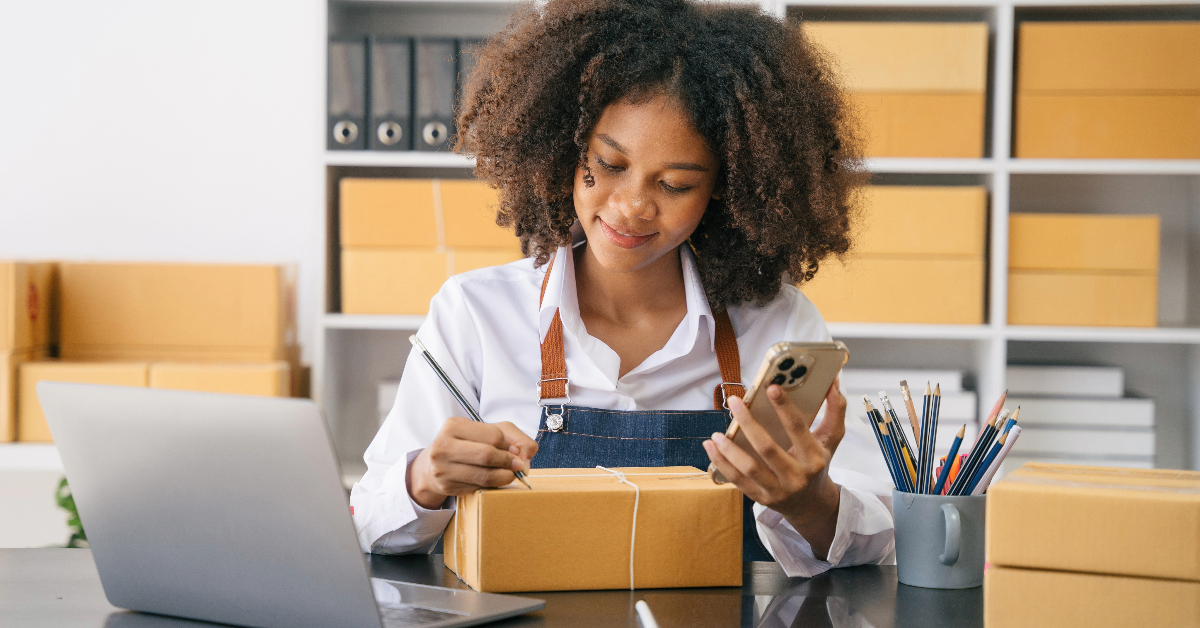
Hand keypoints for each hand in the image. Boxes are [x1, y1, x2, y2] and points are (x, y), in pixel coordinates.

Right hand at [408, 416, 537, 509]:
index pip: (493, 435)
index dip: (508, 445)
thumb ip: (513, 436)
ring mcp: (442, 468)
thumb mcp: (487, 431)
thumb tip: (524, 457)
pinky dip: (491, 485)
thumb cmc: (466, 444)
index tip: (513, 450)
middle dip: (508, 462)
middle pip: (487, 455)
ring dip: (504, 476)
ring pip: (484, 475)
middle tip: (517, 465)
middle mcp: (444, 445)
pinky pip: (478, 488)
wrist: (434, 464)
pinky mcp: (447, 486)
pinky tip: (493, 480)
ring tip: (510, 474)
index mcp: (454, 425)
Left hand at [703, 378, 847, 558]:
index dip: (784, 407)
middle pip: (768, 448)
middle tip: (734, 403)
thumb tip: (833, 382)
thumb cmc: (818, 465)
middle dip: (748, 423)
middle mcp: (797, 475)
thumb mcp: (831, 440)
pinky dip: (721, 464)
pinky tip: (711, 447)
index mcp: (814, 457)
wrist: (812, 504)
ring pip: (750, 468)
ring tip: (717, 432)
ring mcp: (778, 489)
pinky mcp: (762, 498)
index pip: (797, 428)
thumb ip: (835, 411)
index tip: (770, 387)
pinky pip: (738, 481)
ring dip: (729, 449)